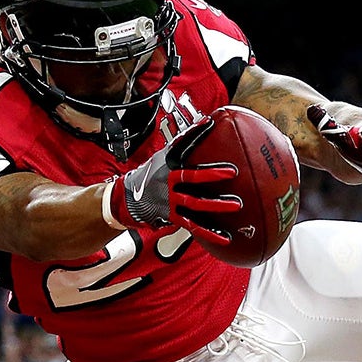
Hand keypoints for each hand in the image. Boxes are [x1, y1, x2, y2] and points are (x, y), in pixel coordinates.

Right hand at [106, 116, 240, 247]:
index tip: (210, 124)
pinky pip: (194, 226)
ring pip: (196, 203)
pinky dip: (210, 233)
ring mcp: (170, 201)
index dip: (196, 134)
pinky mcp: (173, 217)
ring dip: (216, 205)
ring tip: (236, 205)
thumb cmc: (149, 175)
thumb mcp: (161, 157)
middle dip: (212, 175)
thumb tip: (203, 124)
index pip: (182, 146)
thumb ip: (181, 145)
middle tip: (232, 172)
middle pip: (192, 178)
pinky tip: (226, 237)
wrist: (125, 199)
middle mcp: (168, 182)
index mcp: (168, 164)